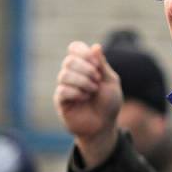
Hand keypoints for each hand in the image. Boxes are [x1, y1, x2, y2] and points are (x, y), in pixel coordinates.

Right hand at [53, 42, 122, 167]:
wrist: (104, 125)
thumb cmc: (108, 103)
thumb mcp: (110, 81)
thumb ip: (102, 65)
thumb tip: (95, 46)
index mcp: (84, 65)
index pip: (75, 48)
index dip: (84, 52)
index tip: (96, 64)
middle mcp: (72, 73)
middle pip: (69, 60)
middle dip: (86, 69)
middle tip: (97, 81)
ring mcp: (65, 86)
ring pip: (64, 74)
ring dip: (83, 82)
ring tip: (92, 91)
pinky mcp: (60, 100)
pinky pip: (62, 90)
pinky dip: (76, 93)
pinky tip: (84, 98)